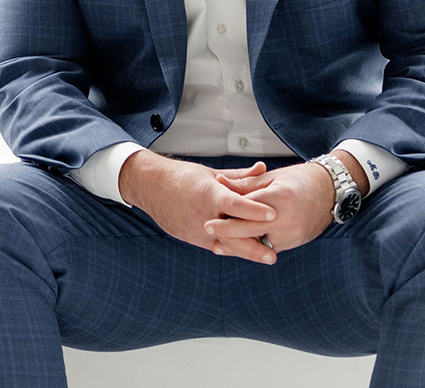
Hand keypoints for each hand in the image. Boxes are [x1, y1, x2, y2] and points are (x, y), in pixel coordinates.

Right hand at [118, 151, 278, 264]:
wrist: (150, 187)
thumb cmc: (182, 177)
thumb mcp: (210, 172)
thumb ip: (239, 176)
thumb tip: (263, 169)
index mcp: (207, 193)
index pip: (234, 204)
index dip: (254, 210)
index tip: (273, 213)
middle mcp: (202, 214)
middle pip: (231, 234)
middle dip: (254, 246)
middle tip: (273, 255)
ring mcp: (196, 229)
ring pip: (225, 245)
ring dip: (246, 252)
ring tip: (267, 257)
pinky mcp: (192, 238)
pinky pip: (215, 246)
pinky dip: (231, 248)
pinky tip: (247, 252)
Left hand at [207, 159, 336, 255]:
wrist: (330, 192)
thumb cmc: (298, 180)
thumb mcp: (271, 177)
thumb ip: (244, 183)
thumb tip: (219, 181)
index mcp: (279, 197)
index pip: (248, 207)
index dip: (228, 211)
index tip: (209, 214)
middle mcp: (287, 218)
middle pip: (250, 228)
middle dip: (227, 231)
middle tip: (207, 229)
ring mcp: (292, 233)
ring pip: (259, 243)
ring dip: (239, 245)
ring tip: (218, 245)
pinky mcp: (294, 242)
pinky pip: (269, 248)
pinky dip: (254, 248)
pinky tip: (238, 248)